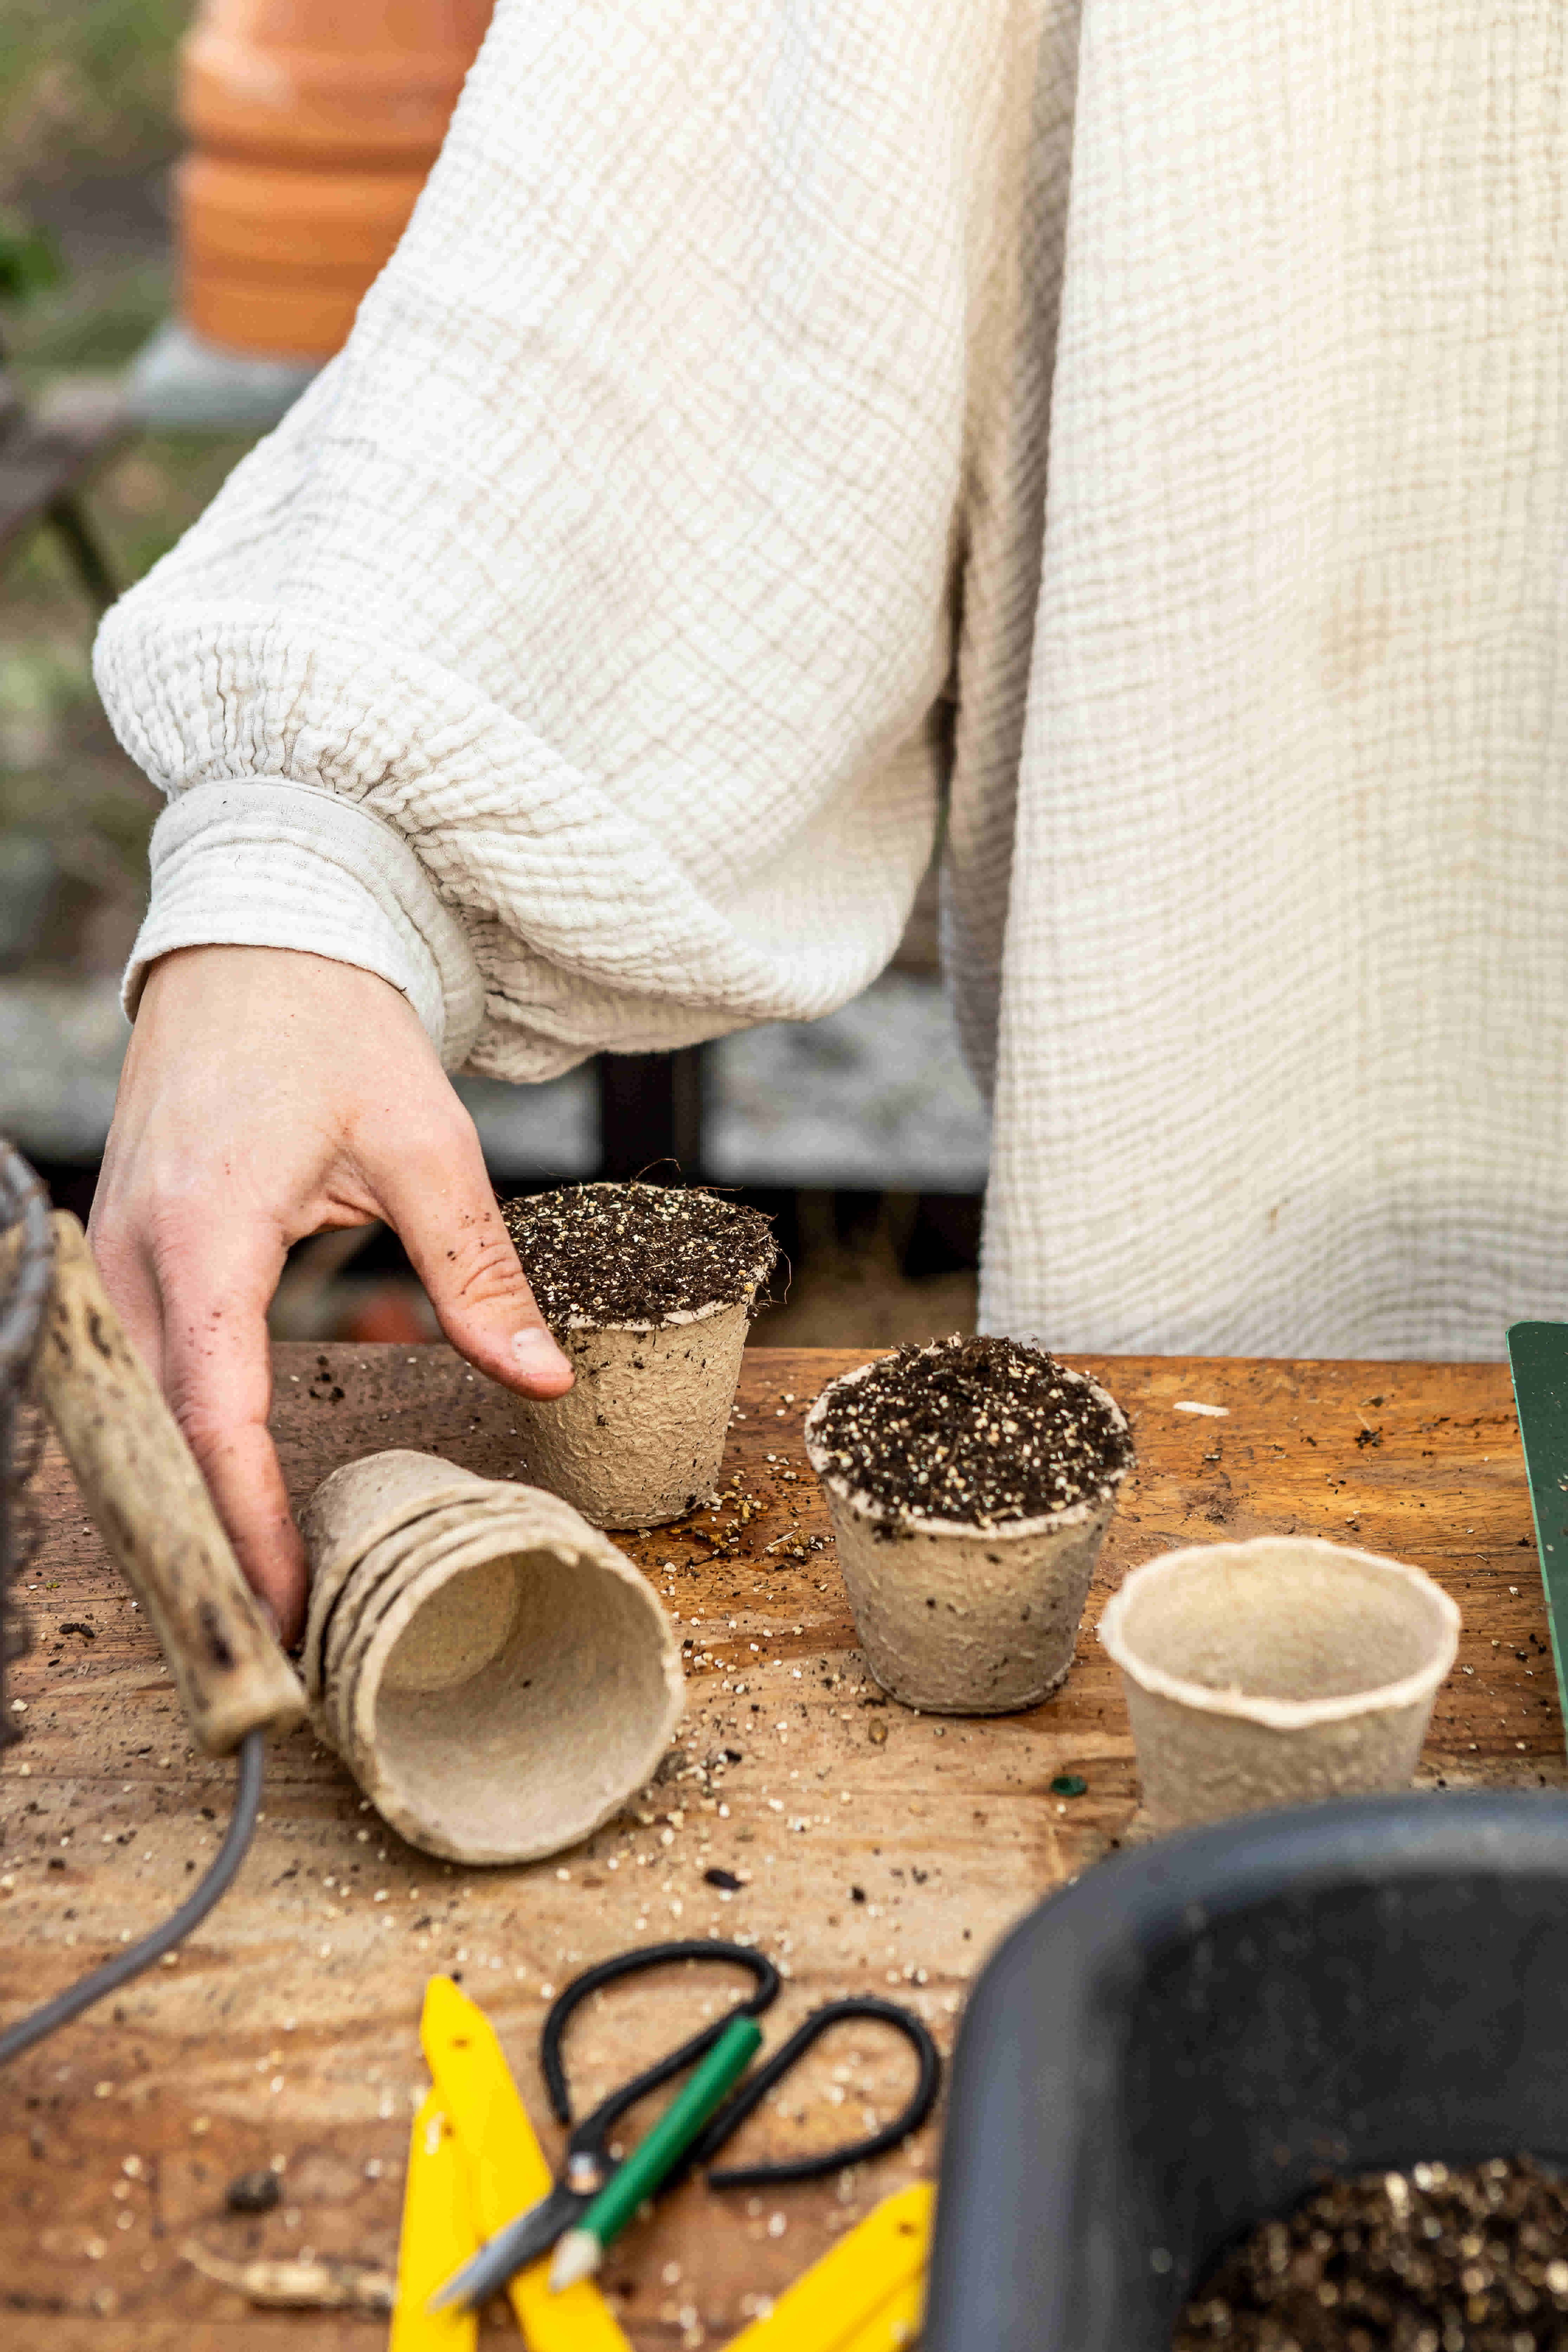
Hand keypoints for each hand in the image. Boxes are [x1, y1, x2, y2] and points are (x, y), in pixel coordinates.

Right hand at [89, 946, 572, 1644]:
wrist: (259, 941)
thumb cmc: (338, 1029)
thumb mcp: (427, 1142)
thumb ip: (478, 1270)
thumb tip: (548, 1375)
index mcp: (206, 1225)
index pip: (211, 1407)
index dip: (245, 1518)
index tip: (283, 1604)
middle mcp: (135, 1249)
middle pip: (155, 1432)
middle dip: (208, 1541)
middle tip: (274, 1640)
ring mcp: (113, 1251)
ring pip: (131, 1412)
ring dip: (184, 1503)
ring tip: (252, 1596)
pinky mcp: (123, 1250)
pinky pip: (134, 1372)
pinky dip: (171, 1445)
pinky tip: (218, 1499)